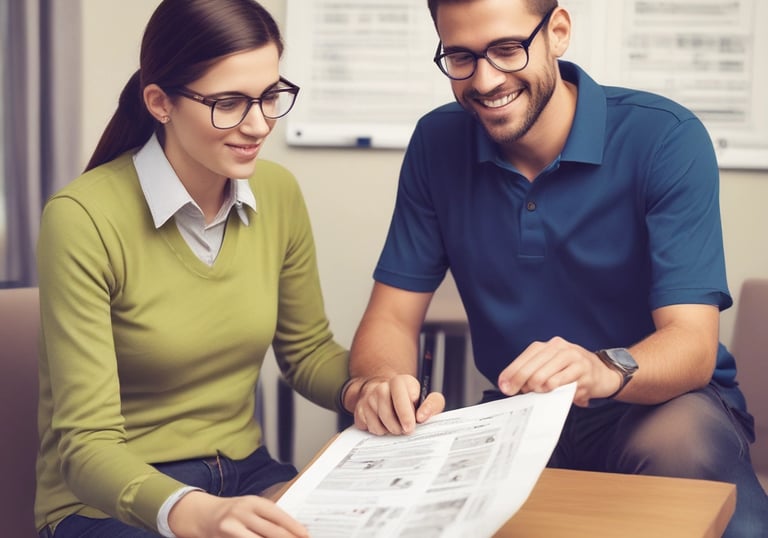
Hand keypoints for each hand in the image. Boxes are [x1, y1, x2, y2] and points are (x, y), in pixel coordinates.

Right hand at [169, 491, 308, 537]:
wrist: (204, 516)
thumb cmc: (235, 513)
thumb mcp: (252, 508)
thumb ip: (270, 518)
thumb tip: (297, 529)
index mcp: (253, 502)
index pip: (278, 515)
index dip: (293, 527)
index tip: (306, 535)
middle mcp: (242, 513)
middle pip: (270, 531)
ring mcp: (231, 527)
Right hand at [352, 374, 444, 434]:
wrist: (386, 396)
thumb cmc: (410, 401)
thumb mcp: (427, 399)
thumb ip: (433, 404)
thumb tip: (422, 416)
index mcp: (400, 381)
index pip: (400, 392)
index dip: (406, 411)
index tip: (414, 422)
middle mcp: (382, 386)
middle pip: (386, 408)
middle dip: (397, 424)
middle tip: (406, 430)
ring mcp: (368, 397)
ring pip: (376, 419)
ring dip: (389, 429)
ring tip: (396, 427)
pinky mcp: (359, 409)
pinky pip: (367, 425)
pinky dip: (378, 430)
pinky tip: (384, 426)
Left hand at [497, 337, 621, 406]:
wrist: (603, 373)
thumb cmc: (572, 371)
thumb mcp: (551, 367)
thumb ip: (533, 373)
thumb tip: (511, 385)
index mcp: (546, 346)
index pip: (523, 359)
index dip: (511, 374)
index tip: (505, 387)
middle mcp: (558, 347)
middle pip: (531, 368)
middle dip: (521, 384)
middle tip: (521, 394)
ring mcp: (571, 356)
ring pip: (543, 377)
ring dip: (538, 389)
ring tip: (541, 393)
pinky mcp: (583, 369)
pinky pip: (560, 383)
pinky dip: (554, 391)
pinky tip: (556, 393)